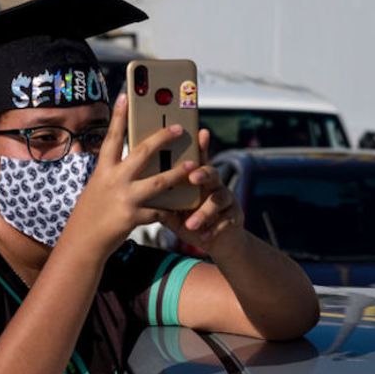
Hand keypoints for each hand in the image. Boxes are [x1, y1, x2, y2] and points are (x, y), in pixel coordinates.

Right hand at [63, 94, 196, 256]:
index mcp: (102, 170)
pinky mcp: (132, 217)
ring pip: (158, 182)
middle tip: (179, 129)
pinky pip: (158, 211)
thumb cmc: (91, 214)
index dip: (118, 116)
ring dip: (178, 173)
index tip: (125, 95)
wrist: (82, 243)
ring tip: (194, 166)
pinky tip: (179, 209)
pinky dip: (169, 210)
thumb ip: (114, 174)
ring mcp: (123, 198)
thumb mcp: (97, 188)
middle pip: (142, 153)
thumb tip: (134, 162)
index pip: (112, 137)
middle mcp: (113, 180)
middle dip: (163, 139)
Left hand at [158, 128, 245, 257]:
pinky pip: (226, 221)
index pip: (198, 159)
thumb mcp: (175, 211)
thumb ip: (163, 199)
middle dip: (202, 173)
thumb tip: (139, 187)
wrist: (218, 241)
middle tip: (192, 177)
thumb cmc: (191, 220)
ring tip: (191, 224)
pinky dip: (213, 230)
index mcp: (198, 179)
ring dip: (204, 212)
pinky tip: (204, 237)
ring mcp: (227, 200)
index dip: (201, 146)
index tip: (200, 132)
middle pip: (211, 173)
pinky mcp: (235, 216)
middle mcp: (214, 185)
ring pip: (218, 199)